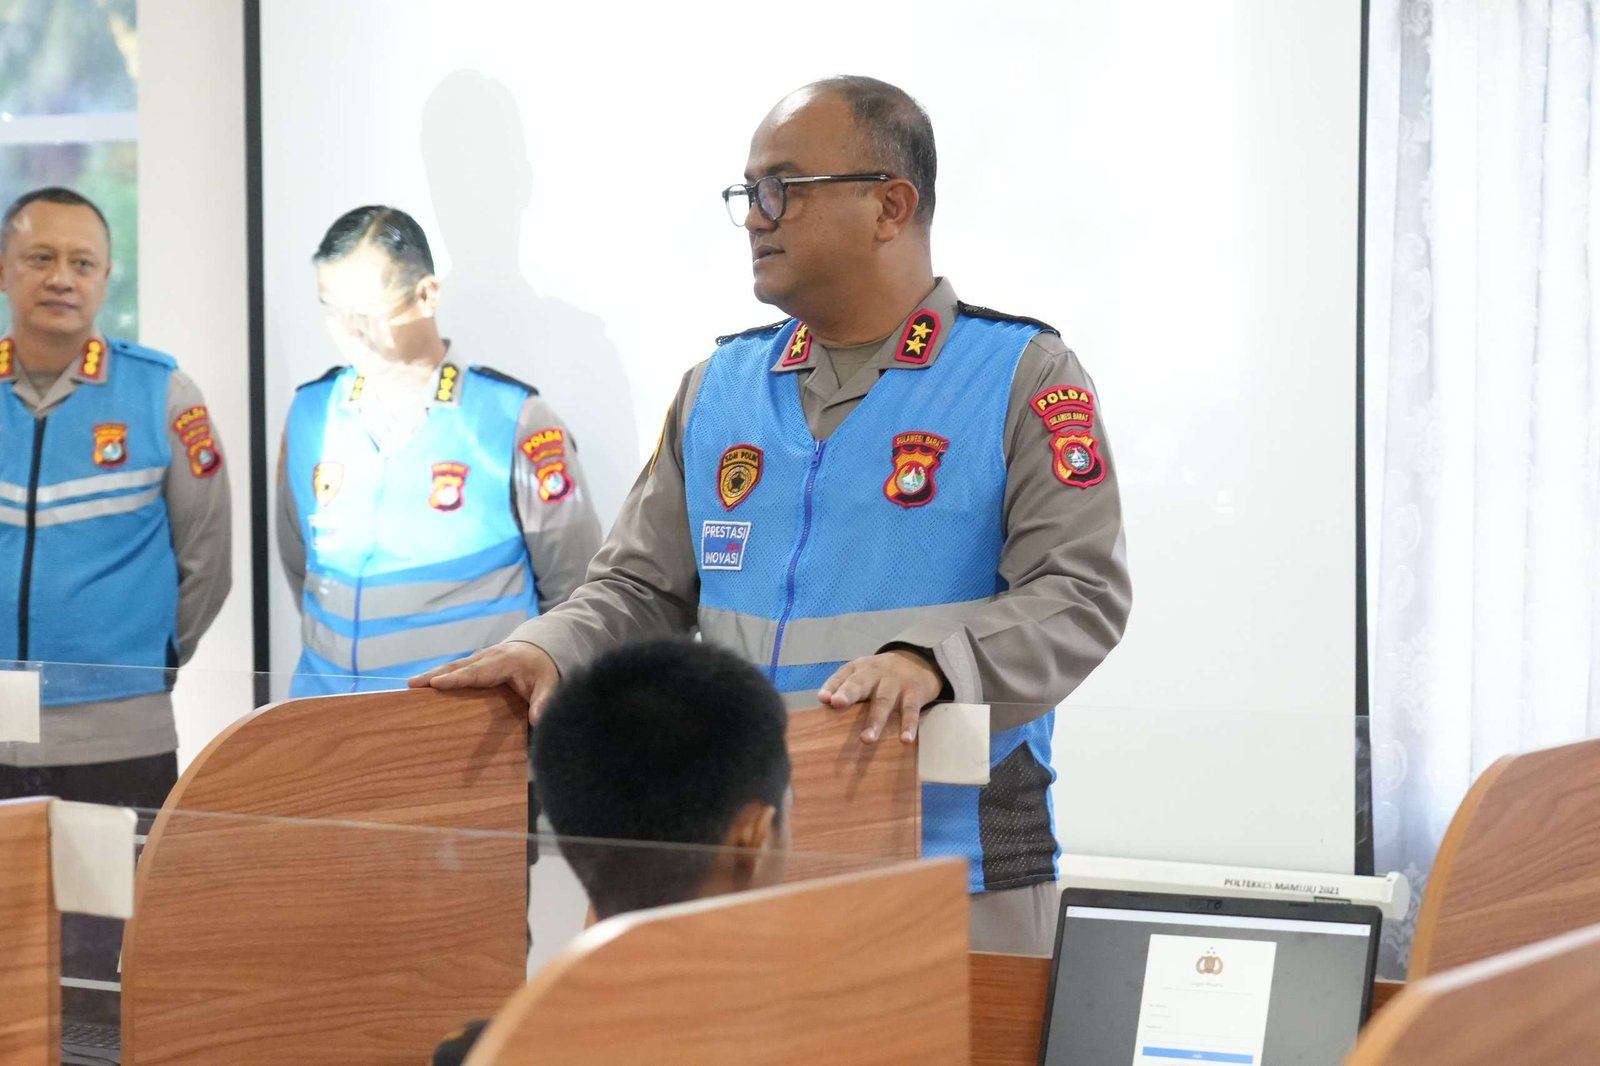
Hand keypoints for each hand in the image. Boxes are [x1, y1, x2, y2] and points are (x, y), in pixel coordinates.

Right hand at [409, 641, 560, 723]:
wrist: (541, 650)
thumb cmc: (544, 670)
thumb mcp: (550, 685)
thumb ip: (544, 701)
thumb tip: (537, 720)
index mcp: (505, 662)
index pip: (477, 672)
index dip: (456, 678)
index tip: (437, 684)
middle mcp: (488, 657)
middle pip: (458, 667)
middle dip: (435, 675)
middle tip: (412, 684)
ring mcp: (479, 658)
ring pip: (453, 666)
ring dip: (432, 675)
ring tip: (411, 685)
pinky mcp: (474, 663)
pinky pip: (455, 669)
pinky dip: (439, 676)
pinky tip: (423, 686)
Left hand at [817, 649, 943, 744]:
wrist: (920, 661)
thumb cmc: (882, 675)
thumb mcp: (862, 674)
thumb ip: (843, 687)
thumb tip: (824, 703)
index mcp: (859, 668)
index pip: (842, 676)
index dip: (831, 686)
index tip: (823, 699)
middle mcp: (876, 673)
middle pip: (860, 683)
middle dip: (849, 693)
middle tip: (837, 703)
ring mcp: (896, 683)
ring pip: (883, 701)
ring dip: (875, 720)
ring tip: (866, 739)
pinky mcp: (914, 693)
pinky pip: (910, 711)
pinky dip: (908, 725)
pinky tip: (905, 740)